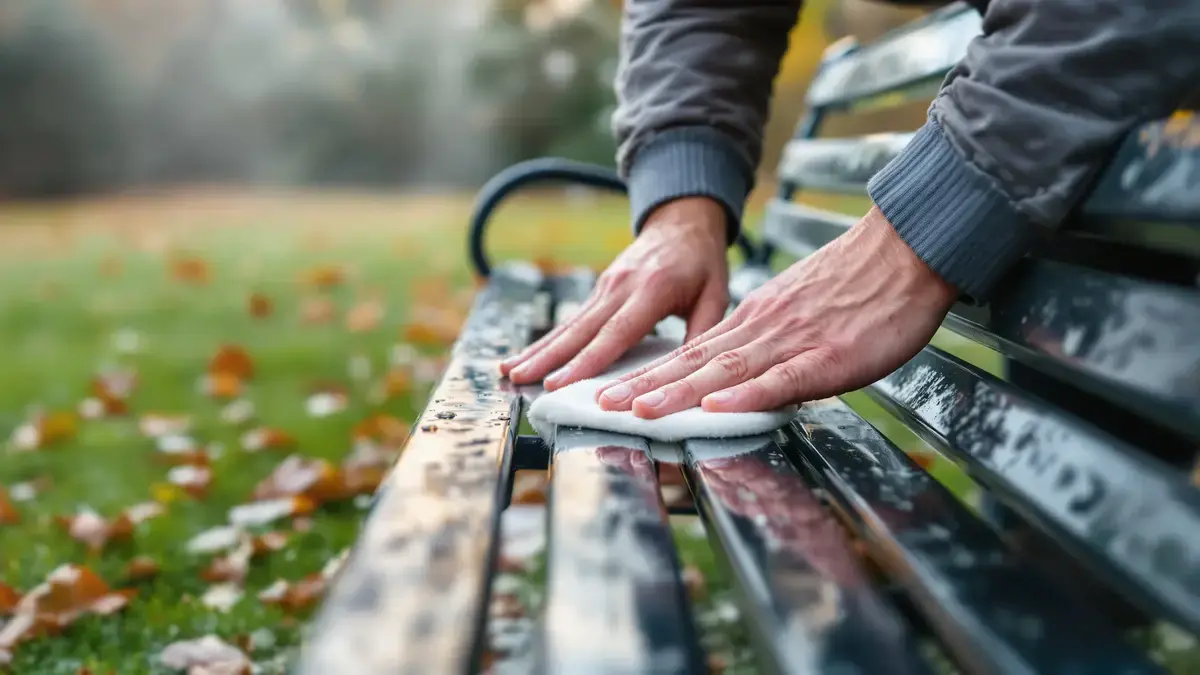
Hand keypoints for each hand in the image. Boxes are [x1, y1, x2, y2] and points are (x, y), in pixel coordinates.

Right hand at [500, 197, 729, 389]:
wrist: (683, 220)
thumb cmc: (702, 260)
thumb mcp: (716, 294)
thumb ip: (704, 332)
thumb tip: (692, 375)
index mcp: (652, 289)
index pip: (616, 332)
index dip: (588, 360)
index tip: (562, 382)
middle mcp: (621, 286)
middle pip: (581, 329)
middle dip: (549, 358)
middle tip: (521, 379)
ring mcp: (606, 286)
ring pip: (568, 325)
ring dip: (538, 350)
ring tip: (510, 371)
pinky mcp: (599, 289)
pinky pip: (571, 320)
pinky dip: (547, 341)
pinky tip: (526, 358)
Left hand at [595, 206, 956, 416]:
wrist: (909, 249)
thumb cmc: (862, 285)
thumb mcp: (802, 309)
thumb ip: (771, 341)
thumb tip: (741, 375)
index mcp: (757, 319)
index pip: (692, 351)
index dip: (650, 374)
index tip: (612, 392)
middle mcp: (763, 328)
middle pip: (693, 361)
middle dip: (643, 385)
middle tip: (598, 406)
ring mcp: (793, 340)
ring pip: (724, 369)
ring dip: (677, 391)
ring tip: (637, 409)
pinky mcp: (828, 355)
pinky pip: (782, 378)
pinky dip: (746, 393)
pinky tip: (717, 405)